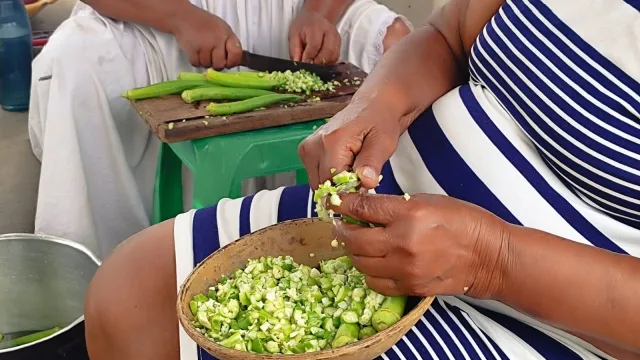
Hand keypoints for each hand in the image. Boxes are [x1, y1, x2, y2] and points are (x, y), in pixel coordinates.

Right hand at [170, 6, 241, 68]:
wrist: (184, 17)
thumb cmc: (205, 24)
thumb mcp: (223, 29)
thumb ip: (230, 44)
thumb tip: (237, 61)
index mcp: (227, 34)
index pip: (236, 54)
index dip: (233, 62)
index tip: (228, 63)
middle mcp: (217, 40)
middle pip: (220, 65)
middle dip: (215, 64)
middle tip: (211, 56)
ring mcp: (205, 45)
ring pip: (207, 65)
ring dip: (204, 62)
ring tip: (201, 51)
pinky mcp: (192, 50)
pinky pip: (196, 64)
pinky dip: (195, 60)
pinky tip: (195, 51)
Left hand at [288, 11, 340, 64]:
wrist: (313, 19)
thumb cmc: (303, 27)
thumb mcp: (293, 35)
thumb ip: (295, 50)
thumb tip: (297, 63)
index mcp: (315, 27)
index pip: (315, 45)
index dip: (309, 57)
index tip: (304, 64)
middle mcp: (328, 31)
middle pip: (328, 51)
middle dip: (318, 63)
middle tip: (310, 68)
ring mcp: (336, 37)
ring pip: (334, 56)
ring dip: (324, 64)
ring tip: (315, 66)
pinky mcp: (339, 43)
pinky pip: (336, 57)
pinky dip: (329, 63)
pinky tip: (321, 63)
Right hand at [298, 94, 409, 189]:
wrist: (373, 106)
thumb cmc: (380, 122)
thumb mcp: (383, 142)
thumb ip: (372, 163)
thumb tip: (366, 182)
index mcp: (331, 142)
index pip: (334, 184)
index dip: (351, 190)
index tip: (365, 182)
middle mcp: (313, 145)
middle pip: (324, 186)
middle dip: (343, 187)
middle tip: (361, 173)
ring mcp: (307, 148)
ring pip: (318, 184)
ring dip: (336, 182)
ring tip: (354, 165)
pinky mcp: (306, 151)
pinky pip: (317, 176)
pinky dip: (331, 176)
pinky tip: (345, 164)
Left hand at [332, 192, 509, 298]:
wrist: (490, 256)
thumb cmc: (463, 221)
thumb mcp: (428, 200)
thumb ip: (394, 205)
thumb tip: (364, 207)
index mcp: (409, 213)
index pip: (363, 207)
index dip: (342, 204)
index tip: (333, 202)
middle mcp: (403, 242)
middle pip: (354, 239)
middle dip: (342, 231)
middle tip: (341, 225)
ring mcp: (405, 268)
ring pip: (360, 263)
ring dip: (354, 252)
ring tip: (357, 243)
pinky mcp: (409, 287)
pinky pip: (375, 282)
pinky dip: (369, 271)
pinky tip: (374, 262)